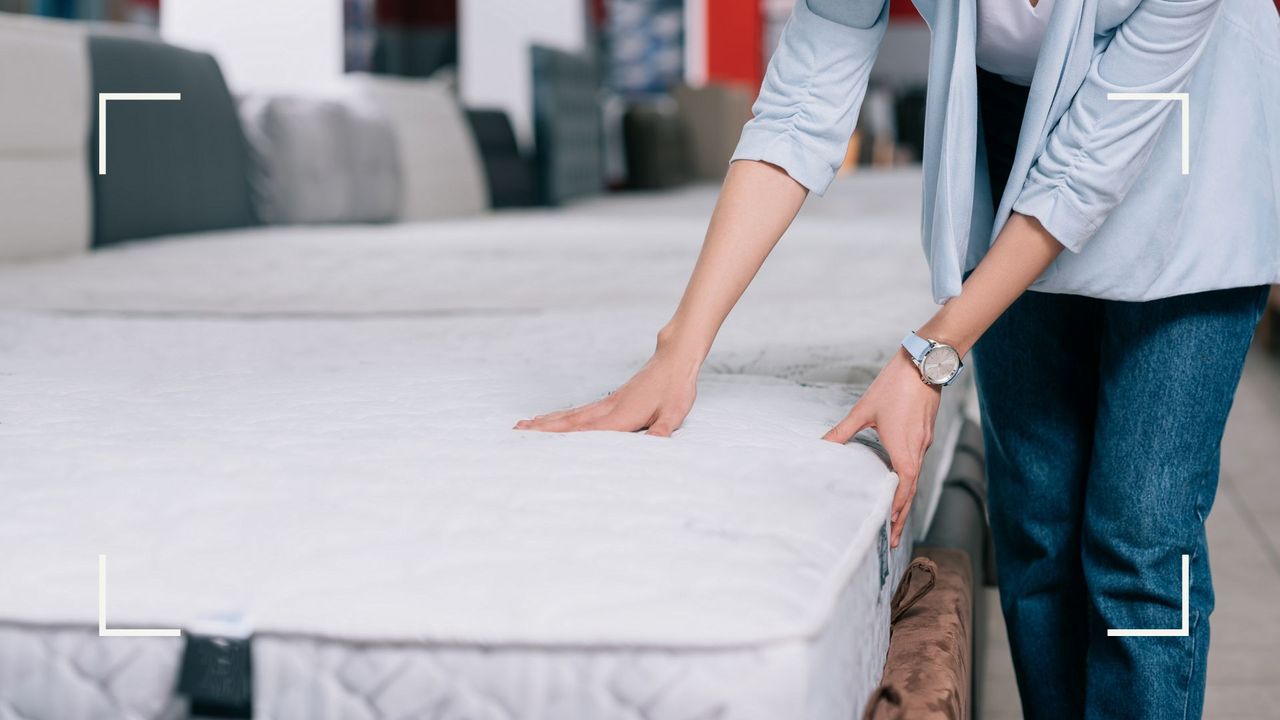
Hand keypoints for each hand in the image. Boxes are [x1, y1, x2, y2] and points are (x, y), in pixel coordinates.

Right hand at [514, 345, 699, 435]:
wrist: (675, 360)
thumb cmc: (676, 389)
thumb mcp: (674, 412)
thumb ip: (663, 430)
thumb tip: (656, 443)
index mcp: (621, 415)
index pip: (585, 429)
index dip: (560, 435)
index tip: (536, 436)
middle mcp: (608, 408)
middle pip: (570, 420)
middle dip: (543, 427)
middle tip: (516, 430)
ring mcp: (607, 402)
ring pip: (571, 414)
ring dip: (548, 420)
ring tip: (525, 424)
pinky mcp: (611, 400)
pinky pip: (581, 410)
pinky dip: (563, 415)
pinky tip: (554, 417)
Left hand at [823, 349, 940, 547]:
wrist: (925, 364)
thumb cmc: (895, 386)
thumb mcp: (863, 410)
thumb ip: (842, 432)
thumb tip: (822, 446)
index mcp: (904, 450)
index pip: (903, 491)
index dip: (897, 514)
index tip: (892, 534)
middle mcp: (917, 450)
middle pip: (910, 490)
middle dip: (901, 514)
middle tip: (893, 536)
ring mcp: (923, 441)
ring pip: (914, 475)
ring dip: (905, 496)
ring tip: (893, 513)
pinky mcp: (924, 431)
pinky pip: (916, 460)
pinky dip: (907, 476)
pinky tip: (897, 477)